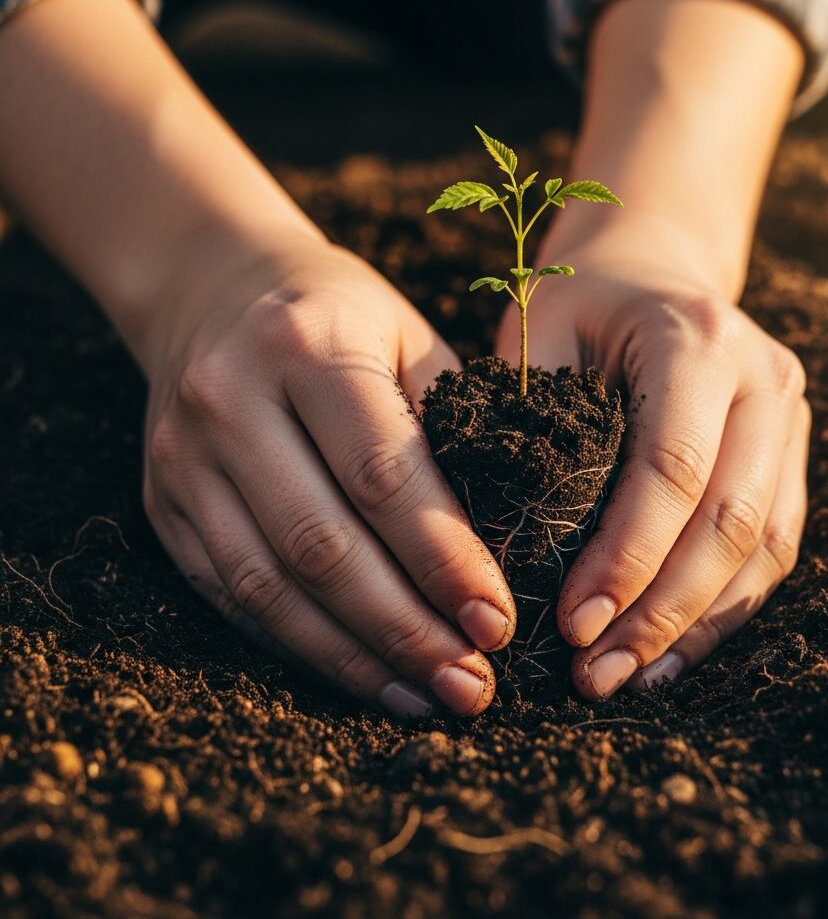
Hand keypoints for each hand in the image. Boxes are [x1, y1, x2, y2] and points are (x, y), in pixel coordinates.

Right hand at [141, 238, 515, 717]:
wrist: (211, 287)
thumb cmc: (339, 315)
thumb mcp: (406, 336)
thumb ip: (450, 424)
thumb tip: (508, 540)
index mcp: (306, 347)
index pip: (380, 473)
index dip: (442, 557)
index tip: (499, 621)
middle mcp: (230, 402)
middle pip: (320, 544)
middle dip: (404, 628)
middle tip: (473, 683)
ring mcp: (183, 458)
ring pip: (268, 586)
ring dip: (354, 657)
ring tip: (428, 696)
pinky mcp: (163, 502)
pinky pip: (232, 594)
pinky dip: (300, 645)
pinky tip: (363, 674)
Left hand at [495, 213, 809, 698]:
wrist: (649, 271)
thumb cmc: (576, 305)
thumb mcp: (535, 332)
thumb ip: (526, 416)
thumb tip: (504, 548)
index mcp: (696, 338)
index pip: (673, 468)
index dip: (626, 557)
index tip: (572, 625)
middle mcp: (764, 377)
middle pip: (731, 519)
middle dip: (661, 609)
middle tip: (594, 672)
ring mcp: (790, 416)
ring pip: (764, 545)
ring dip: (696, 625)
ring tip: (628, 678)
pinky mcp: (792, 454)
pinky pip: (774, 547)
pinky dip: (725, 609)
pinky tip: (671, 653)